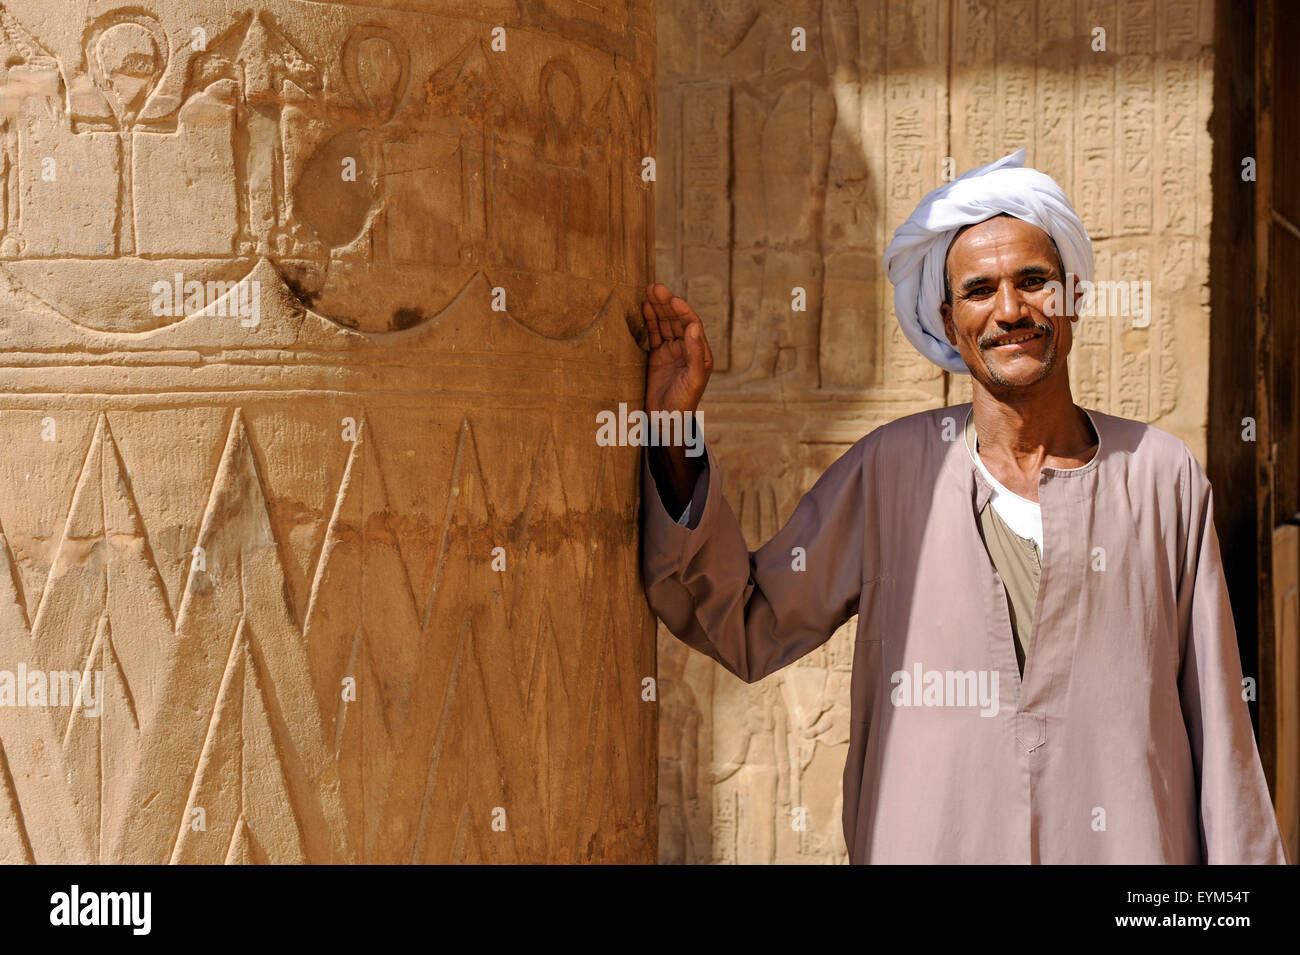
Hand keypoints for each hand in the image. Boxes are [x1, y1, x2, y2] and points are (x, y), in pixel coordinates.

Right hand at [642, 284, 712, 514]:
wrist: (665, 423)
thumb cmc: (683, 404)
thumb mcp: (692, 380)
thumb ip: (694, 354)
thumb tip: (693, 327)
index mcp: (699, 353)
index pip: (691, 324)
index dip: (681, 310)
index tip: (670, 298)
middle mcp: (686, 350)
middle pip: (676, 320)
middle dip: (666, 303)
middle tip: (654, 287)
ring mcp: (670, 353)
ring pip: (664, 324)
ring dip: (657, 308)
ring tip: (647, 290)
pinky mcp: (656, 358)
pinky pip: (653, 335)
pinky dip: (648, 321)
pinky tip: (643, 307)